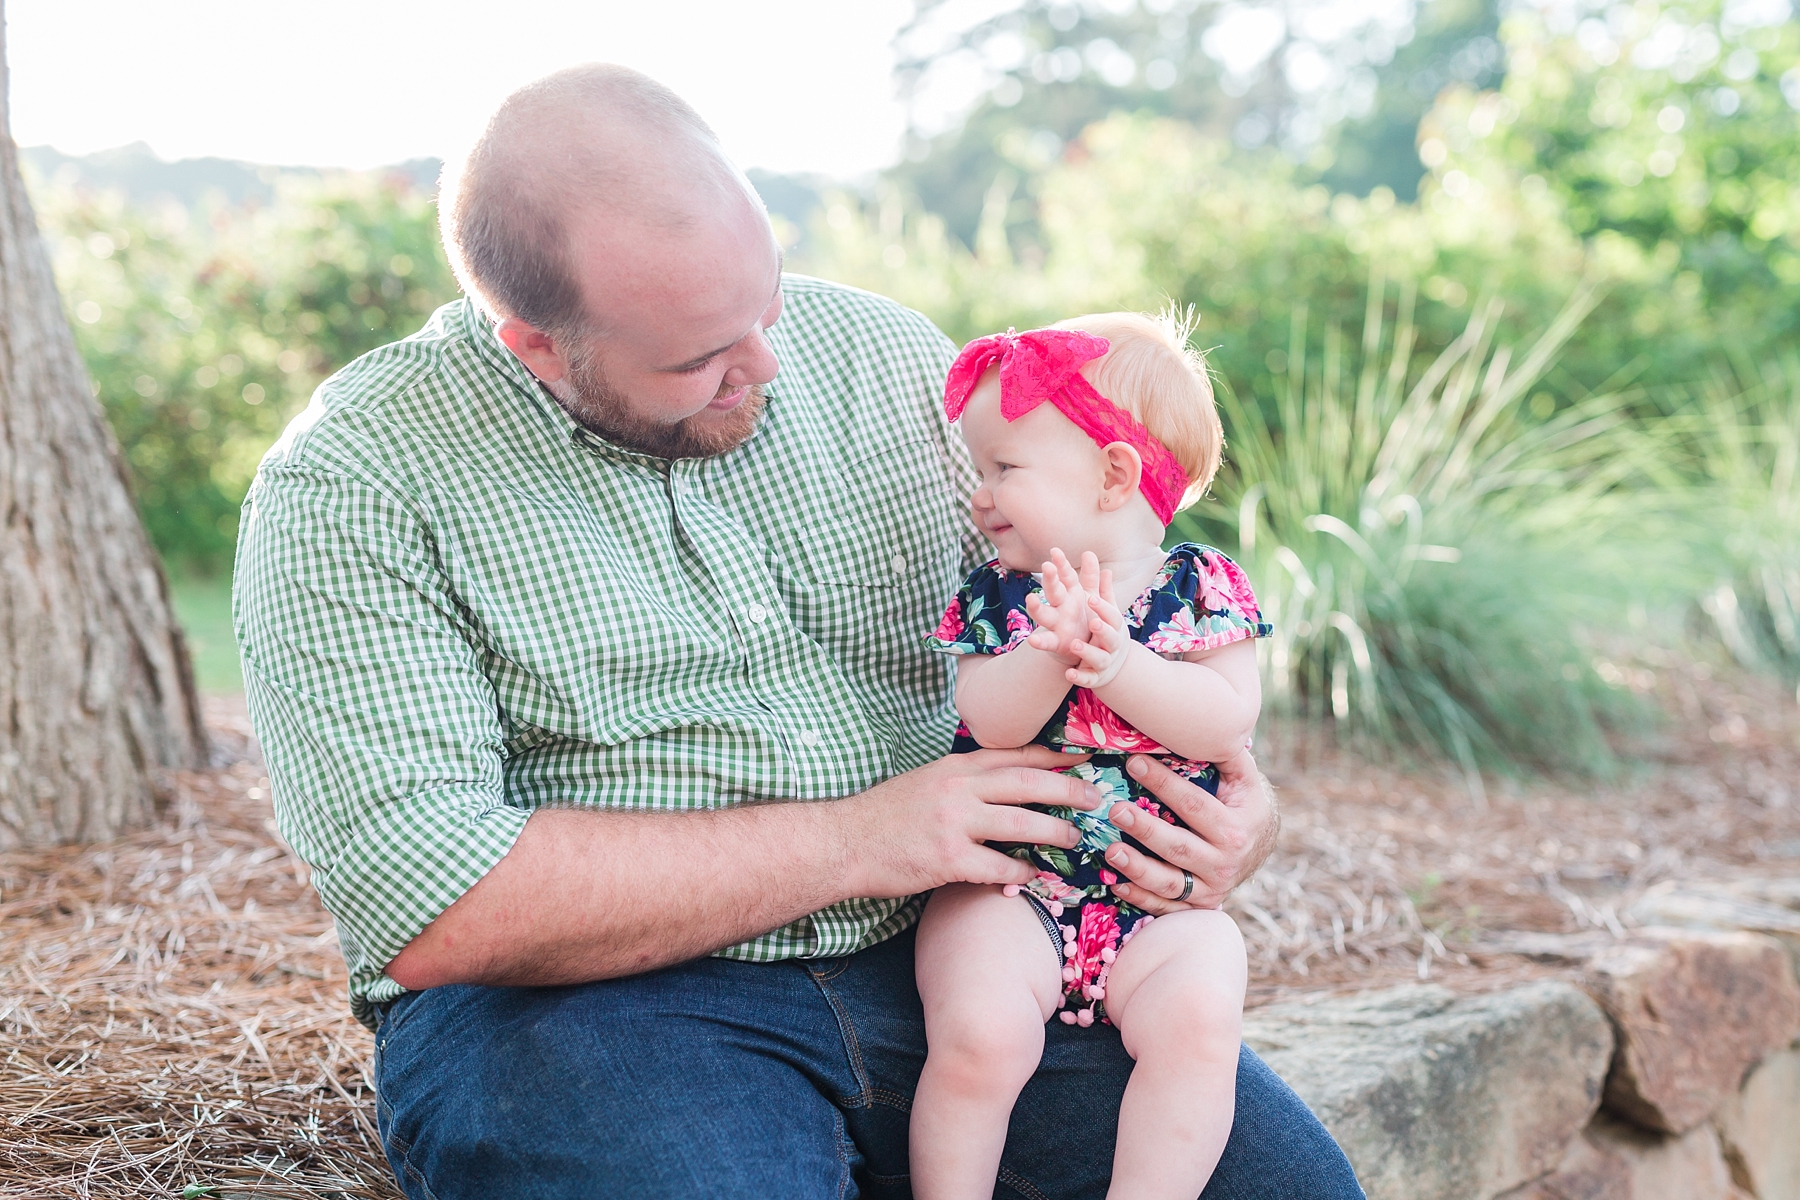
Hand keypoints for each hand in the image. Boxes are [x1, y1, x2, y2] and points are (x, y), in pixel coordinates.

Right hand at [840, 746, 1099, 897]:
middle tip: (1096, 798)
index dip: (1056, 754)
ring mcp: (955, 823)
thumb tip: (1006, 787)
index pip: (1016, 754)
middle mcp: (959, 788)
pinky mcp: (949, 859)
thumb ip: (965, 781)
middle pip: (1030, 783)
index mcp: (956, 766)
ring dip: (1056, 833)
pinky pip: (1001, 867)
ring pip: (1023, 824)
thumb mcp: (926, 781)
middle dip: (1070, 789)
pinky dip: (1024, 873)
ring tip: (1076, 839)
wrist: (844, 842)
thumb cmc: (885, 815)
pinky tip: (1037, 877)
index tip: (1085, 755)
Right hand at [1024, 548, 1094, 665]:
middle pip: (1053, 591)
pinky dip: (1039, 642)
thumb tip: (1089, 552)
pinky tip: (1032, 641)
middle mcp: (1060, 606)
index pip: (1066, 576)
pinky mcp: (1056, 642)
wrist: (1082, 646)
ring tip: (1031, 598)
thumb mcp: (1091, 595)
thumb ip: (1091, 576)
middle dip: (1050, 579)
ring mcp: (1056, 624)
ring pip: (1044, 614)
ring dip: (1036, 607)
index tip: (1055, 551)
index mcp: (1070, 593)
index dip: (1061, 564)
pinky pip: (1047, 642)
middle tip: (1047, 566)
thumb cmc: (1084, 616)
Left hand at [1064, 553, 1129, 688]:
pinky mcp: (1092, 677)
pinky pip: (1087, 679)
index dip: (1103, 608)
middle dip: (1102, 629)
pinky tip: (1068, 676)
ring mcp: (1101, 661)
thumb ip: (1099, 587)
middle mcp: (1108, 643)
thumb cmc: (1105, 630)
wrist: (1112, 665)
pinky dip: (1079, 678)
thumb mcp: (1102, 609)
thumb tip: (1093, 557)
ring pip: (1096, 658)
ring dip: (1086, 651)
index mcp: (1112, 625)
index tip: (1092, 599)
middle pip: (1109, 636)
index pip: (1111, 615)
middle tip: (1093, 622)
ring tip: (1073, 644)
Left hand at [1097, 747, 1277, 911]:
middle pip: (1179, 847)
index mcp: (1236, 829)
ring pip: (1170, 883)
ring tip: (1109, 850)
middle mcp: (1225, 862)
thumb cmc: (1244, 803)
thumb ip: (1227, 754)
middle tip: (1115, 810)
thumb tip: (1206, 723)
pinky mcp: (1198, 906)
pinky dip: (1140, 899)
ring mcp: (1211, 888)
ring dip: (1137, 869)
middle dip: (1145, 829)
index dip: (1163, 783)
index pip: (1194, 804)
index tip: (1133, 763)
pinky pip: (1166, 907)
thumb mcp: (1244, 778)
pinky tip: (1115, 883)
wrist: (1260, 846)